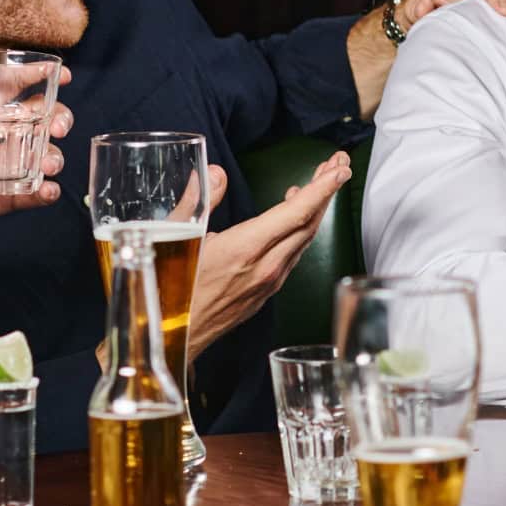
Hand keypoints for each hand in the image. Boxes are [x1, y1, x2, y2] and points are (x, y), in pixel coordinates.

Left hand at [0, 77, 75, 243]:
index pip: (8, 88)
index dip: (33, 77)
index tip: (57, 73)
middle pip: (37, 120)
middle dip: (57, 117)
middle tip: (59, 125)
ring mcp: (0, 168)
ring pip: (41, 155)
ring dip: (54, 155)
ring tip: (49, 164)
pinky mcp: (1, 198)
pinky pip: (31, 193)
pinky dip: (46, 191)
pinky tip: (46, 190)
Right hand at [187, 154, 353, 356]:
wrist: (167, 341)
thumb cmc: (166, 292)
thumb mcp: (173, 238)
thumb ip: (198, 201)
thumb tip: (214, 173)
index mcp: (244, 251)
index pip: (295, 214)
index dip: (322, 188)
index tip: (339, 168)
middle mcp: (263, 269)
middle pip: (307, 225)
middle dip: (327, 190)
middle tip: (337, 164)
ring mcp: (267, 284)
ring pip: (302, 241)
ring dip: (315, 210)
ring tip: (319, 183)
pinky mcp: (264, 294)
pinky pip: (292, 257)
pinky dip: (300, 231)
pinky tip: (294, 219)